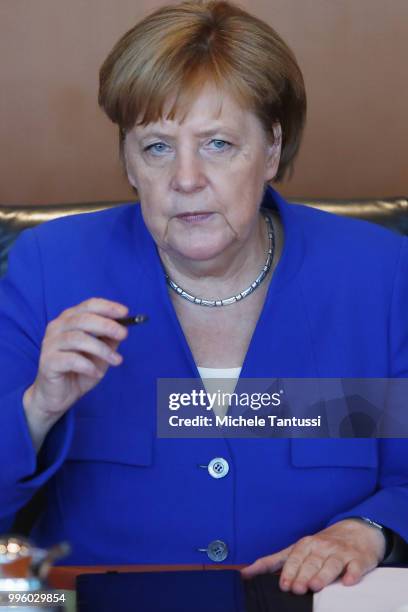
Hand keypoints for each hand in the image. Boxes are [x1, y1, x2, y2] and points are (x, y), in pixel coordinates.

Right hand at [24, 298, 128, 424]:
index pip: (89, 305)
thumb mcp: (100, 353)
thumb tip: (124, 328)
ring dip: (102, 349)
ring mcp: (50, 344)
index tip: (125, 312)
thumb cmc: (80, 370)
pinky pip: (71, 359)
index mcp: (70, 319)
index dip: (108, 307)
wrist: (59, 396)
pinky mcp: (47, 361)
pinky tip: (96, 373)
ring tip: (116, 361)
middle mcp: (57, 327)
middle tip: (123, 334)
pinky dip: (88, 366)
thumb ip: (109, 339)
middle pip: (83, 319)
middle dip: (107, 325)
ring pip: (78, 339)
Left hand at [241, 519, 385, 593]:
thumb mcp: (298, 549)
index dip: (289, 571)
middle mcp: (323, 547)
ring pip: (332, 564)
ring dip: (323, 575)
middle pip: (312, 562)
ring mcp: (341, 553)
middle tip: (296, 588)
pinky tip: (348, 581)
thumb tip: (245, 573)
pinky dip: (352, 573)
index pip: (295, 558)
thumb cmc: (323, 545)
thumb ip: (273, 562)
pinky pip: (356, 567)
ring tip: (316, 586)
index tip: (284, 584)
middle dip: (303, 575)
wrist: (358, 531)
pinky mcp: (359, 559)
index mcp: (306, 545)